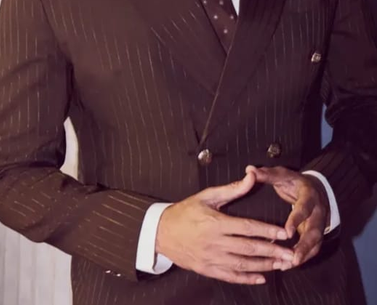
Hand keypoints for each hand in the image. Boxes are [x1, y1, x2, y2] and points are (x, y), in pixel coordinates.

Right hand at [155, 172, 294, 284]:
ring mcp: (211, 259)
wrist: (162, 232)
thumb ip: (232, 189)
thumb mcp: (207, 196)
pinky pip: (230, 276)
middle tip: (291, 254)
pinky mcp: (207, 270)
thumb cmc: (186, 211)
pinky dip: (247, 278)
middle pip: (249, 248)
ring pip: (243, 264)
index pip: (247, 227)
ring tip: (281, 265)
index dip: (267, 230)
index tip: (284, 233)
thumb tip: (251, 176)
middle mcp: (215, 243)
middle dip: (272, 252)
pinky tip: (261, 278)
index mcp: (216, 223)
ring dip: (264, 266)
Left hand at [245, 165, 329, 268]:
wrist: (314, 188)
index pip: (304, 208)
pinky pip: (312, 250)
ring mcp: (319, 225)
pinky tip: (287, 265)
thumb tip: (249, 170)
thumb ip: (267, 174)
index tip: (287, 232)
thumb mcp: (282, 175)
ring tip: (287, 266)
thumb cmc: (293, 182)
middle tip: (292, 258)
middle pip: (314, 232)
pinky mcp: (316, 235)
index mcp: (309, 195)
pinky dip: (302, 258)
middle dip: (304, 246)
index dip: (296, 220)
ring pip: (315, 244)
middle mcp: (317, 212)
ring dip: (303, 256)